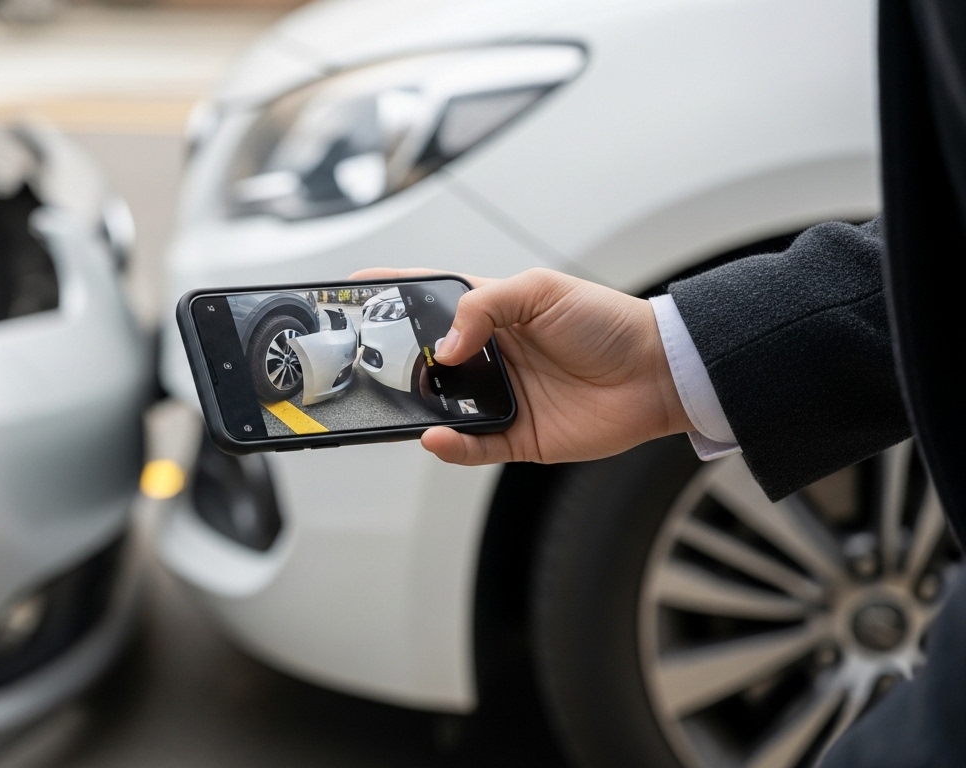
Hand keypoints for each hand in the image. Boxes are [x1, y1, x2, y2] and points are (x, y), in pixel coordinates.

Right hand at [350, 267, 692, 464]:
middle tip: (361, 360)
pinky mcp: (516, 437)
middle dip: (392, 361)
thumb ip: (483, 306)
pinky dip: (449, 446)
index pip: (430, 300)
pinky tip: (436, 436)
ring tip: (393, 402)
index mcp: (492, 313)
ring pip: (441, 407)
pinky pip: (471, 447)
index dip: (392, 294)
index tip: (353, 292)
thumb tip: (444, 347)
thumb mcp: (540, 290)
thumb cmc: (608, 322)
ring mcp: (500, 398)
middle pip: (426, 360)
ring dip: (416, 407)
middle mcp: (490, 356)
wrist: (658, 373)